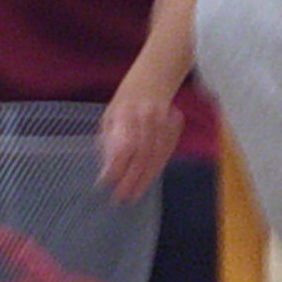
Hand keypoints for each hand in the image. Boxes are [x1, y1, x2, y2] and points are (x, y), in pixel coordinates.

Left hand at [96, 84, 180, 202]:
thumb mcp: (109, 120)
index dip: (116, 166)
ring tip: (133, 196)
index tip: (105, 183)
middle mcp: (148, 116)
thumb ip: (108, 146)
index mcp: (126, 112)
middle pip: (141, 155)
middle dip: (130, 179)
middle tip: (121, 198)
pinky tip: (146, 181)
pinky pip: (166, 154)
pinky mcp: (175, 127)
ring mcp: (165, 121)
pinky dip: (155, 170)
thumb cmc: (124, 105)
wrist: (151, 84)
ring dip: (144, 180)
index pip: (123, 145)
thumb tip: (107, 175)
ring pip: (156, 157)